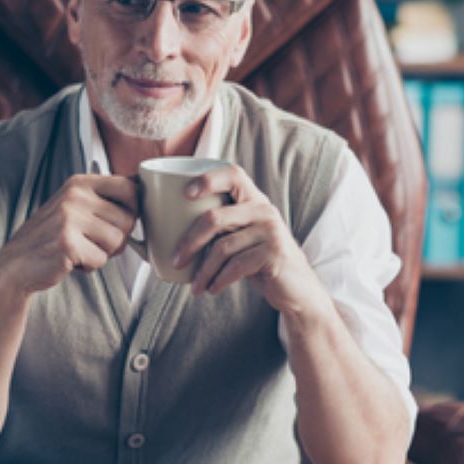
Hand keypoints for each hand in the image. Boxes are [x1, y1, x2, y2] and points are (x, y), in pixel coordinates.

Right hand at [0, 174, 138, 296]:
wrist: (16, 264)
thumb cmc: (51, 237)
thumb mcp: (74, 206)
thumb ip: (103, 198)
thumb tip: (143, 188)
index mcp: (80, 183)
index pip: (130, 188)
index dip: (133, 209)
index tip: (119, 221)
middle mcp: (75, 196)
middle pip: (128, 219)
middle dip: (117, 238)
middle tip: (93, 242)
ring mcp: (70, 218)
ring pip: (117, 241)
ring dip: (103, 253)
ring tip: (80, 250)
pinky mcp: (67, 243)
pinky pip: (101, 259)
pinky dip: (90, 266)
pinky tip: (72, 261)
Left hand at [172, 164, 327, 314]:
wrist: (296, 289)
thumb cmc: (258, 261)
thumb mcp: (242, 238)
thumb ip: (220, 228)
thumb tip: (167, 232)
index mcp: (254, 200)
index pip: (233, 174)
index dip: (207, 180)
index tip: (185, 194)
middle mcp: (264, 210)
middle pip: (215, 218)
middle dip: (189, 242)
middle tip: (176, 260)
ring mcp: (271, 231)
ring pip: (223, 247)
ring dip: (203, 271)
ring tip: (195, 286)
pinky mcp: (274, 253)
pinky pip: (236, 266)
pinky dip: (219, 280)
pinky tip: (212, 289)